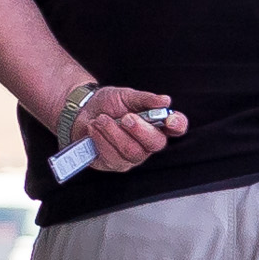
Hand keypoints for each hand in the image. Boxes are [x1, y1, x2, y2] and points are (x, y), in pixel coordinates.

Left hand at [65, 81, 181, 169]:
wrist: (80, 112)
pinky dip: (101, 140)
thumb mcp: (126, 96)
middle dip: (139, 129)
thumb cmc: (106, 105)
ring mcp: (132, 156)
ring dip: (114, 133)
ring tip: (100, 119)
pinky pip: (112, 157)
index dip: (177, 125)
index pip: (177, 128)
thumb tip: (165, 101)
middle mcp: (147, 143)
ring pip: (132, 151)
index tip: (169, 119)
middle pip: (155, 143)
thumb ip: (146, 99)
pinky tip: (94, 129)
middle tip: (125, 117)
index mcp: (157, 125)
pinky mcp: (114, 163)